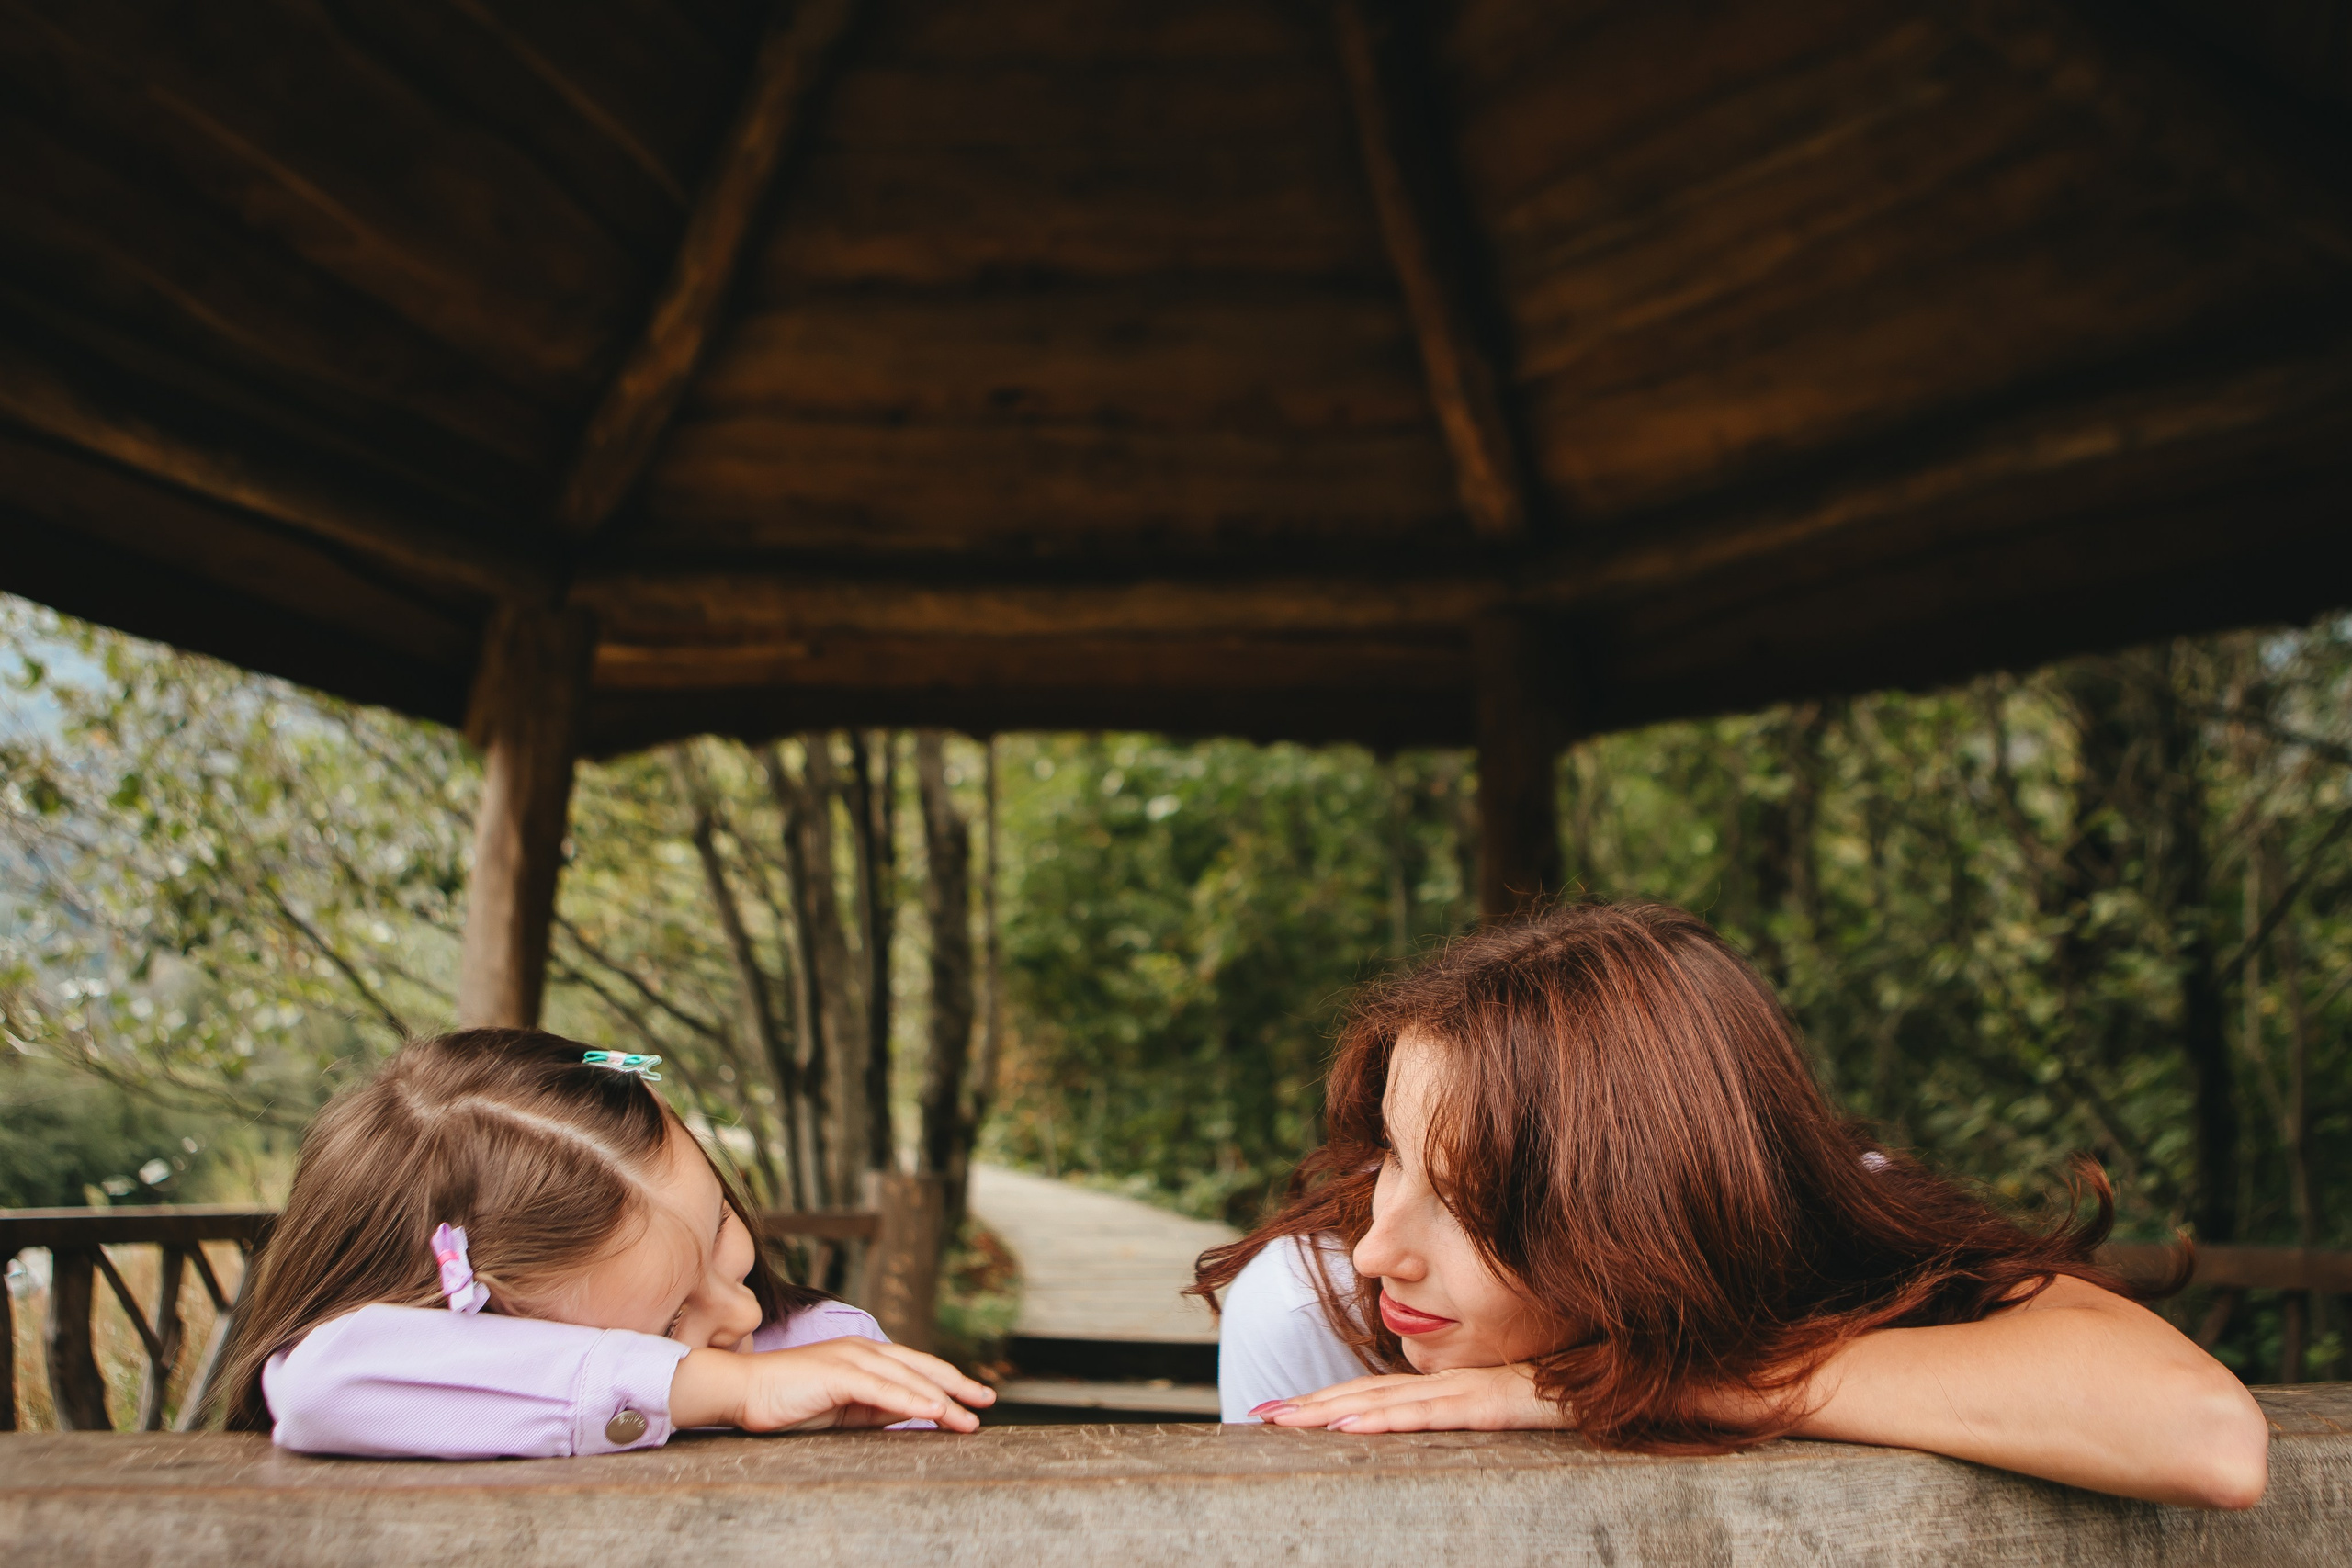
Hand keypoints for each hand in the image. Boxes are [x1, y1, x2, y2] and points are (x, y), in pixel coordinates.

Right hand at [671, 1338, 997, 1433]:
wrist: (742, 1391)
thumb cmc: (788, 1402)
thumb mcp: (843, 1408)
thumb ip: (876, 1407)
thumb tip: (913, 1414)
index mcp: (864, 1356)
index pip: (916, 1367)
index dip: (948, 1380)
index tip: (976, 1397)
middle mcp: (863, 1350)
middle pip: (921, 1367)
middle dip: (958, 1384)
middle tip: (988, 1400)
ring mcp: (851, 1359)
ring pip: (908, 1378)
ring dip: (942, 1398)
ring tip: (969, 1416)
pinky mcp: (838, 1373)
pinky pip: (883, 1389)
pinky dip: (911, 1400)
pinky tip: (934, 1412)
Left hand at [1254, 1363, 1570, 1432]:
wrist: (1626, 1365)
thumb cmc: (1576, 1388)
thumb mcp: (1517, 1405)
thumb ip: (1481, 1408)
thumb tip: (1452, 1420)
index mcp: (1450, 1384)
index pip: (1377, 1393)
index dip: (1328, 1401)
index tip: (1279, 1412)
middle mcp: (1450, 1382)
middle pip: (1367, 1396)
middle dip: (1310, 1408)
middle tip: (1256, 1416)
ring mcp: (1468, 1391)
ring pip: (1386, 1404)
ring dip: (1330, 1412)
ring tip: (1282, 1422)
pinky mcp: (1491, 1404)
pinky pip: (1430, 1414)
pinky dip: (1384, 1419)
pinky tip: (1348, 1425)